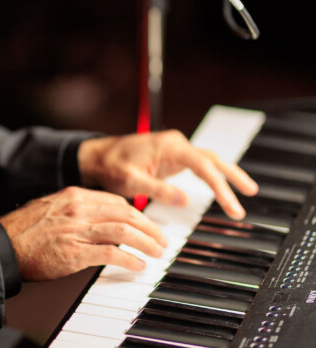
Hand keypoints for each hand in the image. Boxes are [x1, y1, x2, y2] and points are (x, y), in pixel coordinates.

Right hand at [0, 186, 167, 281]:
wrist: (1, 246)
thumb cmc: (22, 232)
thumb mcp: (50, 208)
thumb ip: (75, 210)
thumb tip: (98, 218)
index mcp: (74, 196)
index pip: (116, 200)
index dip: (137, 213)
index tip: (147, 224)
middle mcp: (78, 209)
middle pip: (126, 213)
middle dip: (150, 227)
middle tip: (161, 240)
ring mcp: (77, 231)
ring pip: (124, 231)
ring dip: (146, 242)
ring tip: (157, 252)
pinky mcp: (74, 253)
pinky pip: (111, 254)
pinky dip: (129, 260)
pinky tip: (138, 266)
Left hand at [77, 130, 257, 218]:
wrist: (96, 157)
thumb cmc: (110, 165)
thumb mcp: (130, 180)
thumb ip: (158, 190)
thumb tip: (185, 199)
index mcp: (169, 146)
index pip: (203, 165)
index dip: (220, 185)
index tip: (230, 203)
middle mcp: (176, 144)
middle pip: (213, 159)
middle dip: (233, 176)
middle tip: (250, 194)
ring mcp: (175, 150)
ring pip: (209, 160)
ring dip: (227, 175)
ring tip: (247, 191)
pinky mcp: (172, 158)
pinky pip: (199, 166)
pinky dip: (212, 176)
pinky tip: (222, 187)